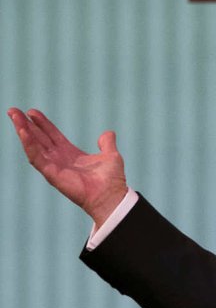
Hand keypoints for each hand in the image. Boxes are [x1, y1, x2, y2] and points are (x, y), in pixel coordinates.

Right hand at [7, 108, 128, 223]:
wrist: (111, 196)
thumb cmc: (111, 180)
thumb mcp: (110, 156)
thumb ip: (107, 143)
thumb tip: (108, 133)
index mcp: (71, 154)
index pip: (52, 135)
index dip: (42, 124)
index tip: (32, 112)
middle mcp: (60, 159)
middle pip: (39, 138)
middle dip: (26, 124)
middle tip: (13, 111)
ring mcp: (54, 167)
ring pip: (34, 146)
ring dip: (23, 131)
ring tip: (14, 116)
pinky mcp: (52, 174)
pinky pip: (36, 158)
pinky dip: (29, 145)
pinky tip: (23, 132)